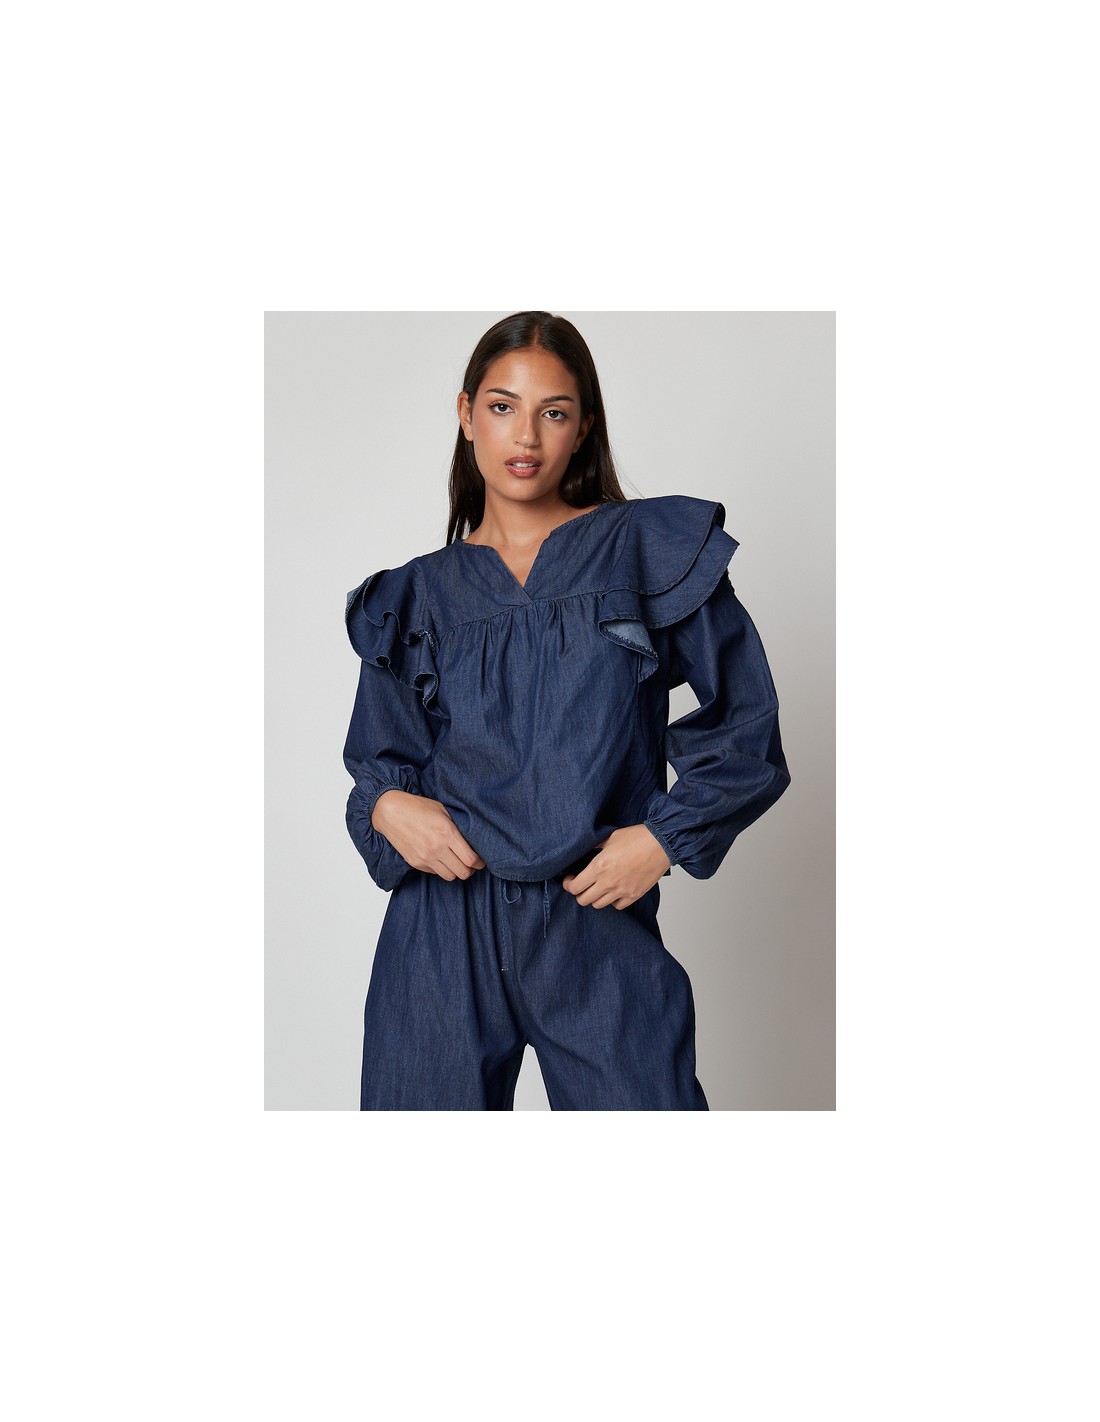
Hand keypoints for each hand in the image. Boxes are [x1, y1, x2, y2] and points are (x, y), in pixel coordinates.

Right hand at [371, 790, 485, 881]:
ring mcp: (425, 858)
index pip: (471, 859)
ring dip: (456, 871)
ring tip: (456, 863)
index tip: (481, 860)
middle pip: (463, 872)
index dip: (480, 862)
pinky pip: (435, 873)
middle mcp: (437, 848)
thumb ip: (457, 826)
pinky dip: (441, 869)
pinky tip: (441, 859)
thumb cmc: (417, 807)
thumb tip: (472, 840)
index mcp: (447, 833)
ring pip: (450, 877)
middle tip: (471, 863)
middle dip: (471, 869)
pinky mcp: (415, 863)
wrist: (390, 812)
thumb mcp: (443, 810)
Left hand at [560, 824, 671, 909]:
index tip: (570, 879)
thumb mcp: (609, 837)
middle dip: (579, 893)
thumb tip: (581, 850)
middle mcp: (608, 882)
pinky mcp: (634, 895)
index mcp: (599, 867)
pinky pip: (617, 906)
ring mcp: (622, 891)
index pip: (574, 887)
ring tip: (598, 888)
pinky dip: (613, 901)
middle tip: (582, 884)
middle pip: (583, 900)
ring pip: (598, 905)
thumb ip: (593, 846)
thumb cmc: (637, 838)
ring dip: (595, 897)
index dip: (568, 884)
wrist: (661, 843)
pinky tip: (614, 890)